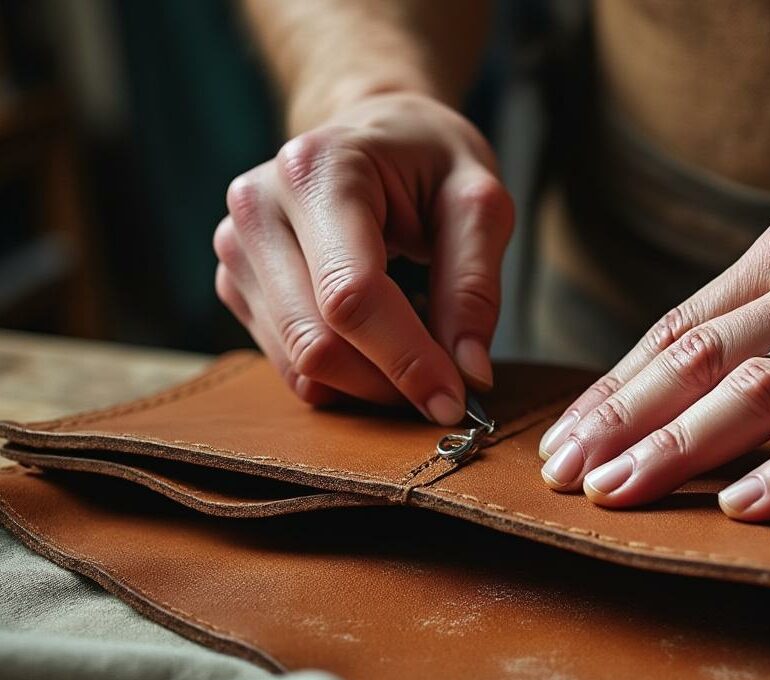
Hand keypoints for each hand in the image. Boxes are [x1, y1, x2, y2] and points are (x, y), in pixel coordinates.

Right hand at [214, 92, 513, 422]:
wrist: (375, 134)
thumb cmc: (430, 161)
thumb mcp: (478, 201)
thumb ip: (475, 285)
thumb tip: (467, 373)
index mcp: (318, 170)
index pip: (351, 295)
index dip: (405, 359)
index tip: (454, 400)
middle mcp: (258, 206)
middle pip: (316, 340)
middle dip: (389, 381)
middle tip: (446, 388)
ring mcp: (236, 246)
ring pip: (300, 363)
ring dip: (369, 383)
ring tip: (418, 351)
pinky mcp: (235, 282)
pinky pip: (289, 363)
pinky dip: (343, 376)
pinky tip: (378, 342)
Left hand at [537, 156, 769, 519]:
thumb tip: (697, 363)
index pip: (679, 328)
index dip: (615, 387)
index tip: (565, 437)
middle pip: (697, 359)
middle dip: (620, 421)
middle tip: (565, 474)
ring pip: (759, 393)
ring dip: (679, 447)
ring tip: (621, 492)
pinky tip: (747, 505)